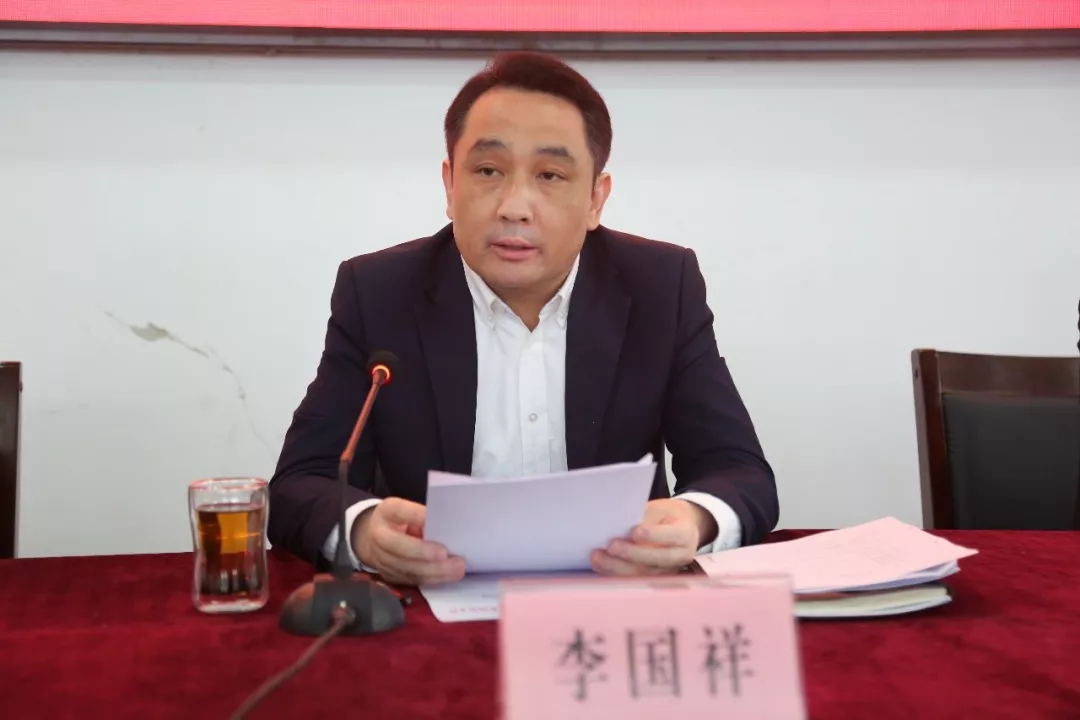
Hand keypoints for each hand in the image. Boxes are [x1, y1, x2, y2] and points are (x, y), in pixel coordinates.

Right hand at [351, 497, 465, 585]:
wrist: (373, 536)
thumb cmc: (399, 520)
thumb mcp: (408, 509)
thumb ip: (421, 516)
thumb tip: (444, 528)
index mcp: (386, 513)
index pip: (400, 512)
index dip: (417, 518)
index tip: (438, 526)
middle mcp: (379, 538)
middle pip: (400, 550)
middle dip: (427, 555)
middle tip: (453, 559)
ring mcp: (381, 560)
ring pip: (407, 570)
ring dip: (434, 572)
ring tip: (457, 570)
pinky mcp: (388, 576)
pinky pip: (411, 580)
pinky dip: (430, 579)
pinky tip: (447, 577)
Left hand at [590, 498, 715, 575]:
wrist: (681, 529)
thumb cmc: (666, 517)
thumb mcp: (660, 509)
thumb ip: (645, 518)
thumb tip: (620, 526)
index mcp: (685, 534)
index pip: (671, 536)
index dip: (652, 535)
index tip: (634, 531)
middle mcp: (680, 556)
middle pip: (656, 559)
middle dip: (631, 554)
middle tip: (611, 546)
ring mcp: (668, 571)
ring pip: (643, 574)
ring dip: (618, 567)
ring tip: (598, 557)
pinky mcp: (655, 580)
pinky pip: (634, 580)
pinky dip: (615, 574)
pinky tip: (600, 566)